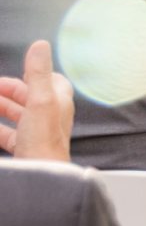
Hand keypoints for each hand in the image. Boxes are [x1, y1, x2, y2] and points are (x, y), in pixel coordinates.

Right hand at [0, 39, 73, 161]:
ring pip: (17, 117)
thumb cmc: (43, 142)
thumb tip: (40, 45)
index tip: (22, 68)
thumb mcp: (40, 101)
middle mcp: (51, 119)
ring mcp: (37, 135)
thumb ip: (38, 73)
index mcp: (59, 104)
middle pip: (30, 99)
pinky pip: (8, 136)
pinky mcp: (25, 150)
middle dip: (10, 91)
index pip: (54, 82)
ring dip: (1, 108)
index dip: (38, 74)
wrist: (40, 179)